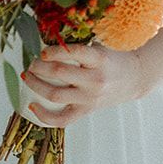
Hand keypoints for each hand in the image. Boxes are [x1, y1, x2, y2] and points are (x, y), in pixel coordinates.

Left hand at [20, 43, 151, 126]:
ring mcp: (90, 98)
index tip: (42, 51)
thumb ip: (78, 47)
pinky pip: (63, 119)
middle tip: (31, 62)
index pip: (72, 53)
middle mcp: (94, 79)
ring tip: (28, 77)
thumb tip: (47, 44)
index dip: (53, 51)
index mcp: (99, 59)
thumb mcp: (99, 47)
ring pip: (56, 95)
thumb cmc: (112, 59)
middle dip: (39, 67)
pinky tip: (32, 106)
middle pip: (59, 73)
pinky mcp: (87, 110)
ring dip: (36, 85)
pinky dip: (45, 115)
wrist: (134, 78)